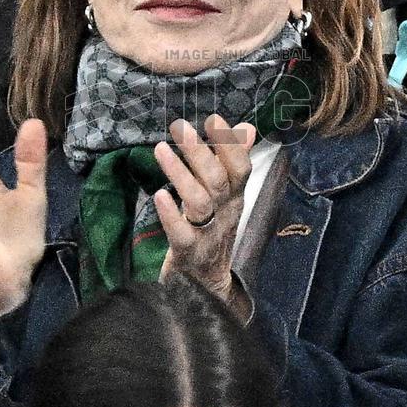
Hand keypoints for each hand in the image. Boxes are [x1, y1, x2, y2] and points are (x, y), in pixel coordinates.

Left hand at [154, 115, 255, 313]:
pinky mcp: (187, 253)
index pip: (241, 168)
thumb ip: (234, 163)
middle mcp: (225, 215)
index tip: (215, 118)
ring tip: (161, 149)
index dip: (229, 143)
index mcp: (235, 199)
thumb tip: (246, 128)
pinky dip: (170, 213)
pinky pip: (181, 233)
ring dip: (180, 174)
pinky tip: (159, 195)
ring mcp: (208, 235)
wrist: (205, 287)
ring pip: (200, 202)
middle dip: (199, 151)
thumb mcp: (226, 199)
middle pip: (217, 180)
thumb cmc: (212, 233)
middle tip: (180, 127)